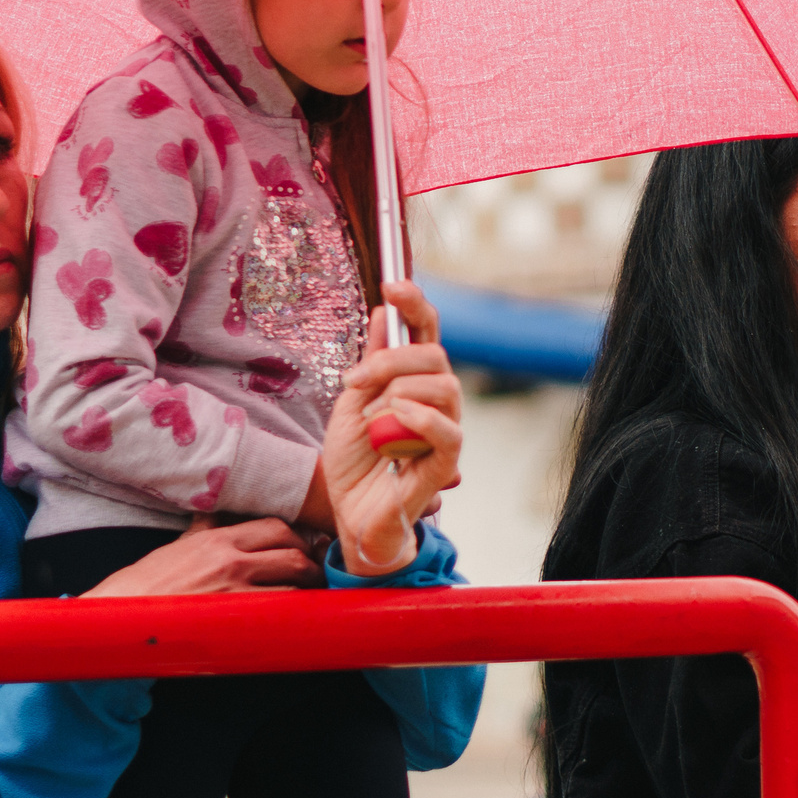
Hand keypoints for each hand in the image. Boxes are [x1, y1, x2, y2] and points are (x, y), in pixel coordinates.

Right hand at [79, 515, 321, 596]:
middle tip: (315, 574)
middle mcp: (229, 559)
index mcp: (216, 539)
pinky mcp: (232, 620)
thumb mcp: (176, 548)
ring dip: (308, 591)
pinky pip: (279, 613)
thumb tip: (219, 516)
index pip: (275, 527)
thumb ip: (203, 531)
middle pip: (291, 551)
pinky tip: (297, 620)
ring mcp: (233, 590)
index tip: (303, 548)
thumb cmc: (143, 587)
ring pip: (292, 582)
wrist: (115, 619)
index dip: (297, 538)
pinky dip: (293, 614)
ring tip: (311, 599)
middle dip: (310, 563)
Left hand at [321, 279, 463, 576]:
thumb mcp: (350, 402)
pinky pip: (447, 428)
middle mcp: (434, 399)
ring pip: (444, 385)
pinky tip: (393, 423)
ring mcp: (443, 428)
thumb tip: (381, 314)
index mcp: (412, 380)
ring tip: (370, 418)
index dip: (415, 305)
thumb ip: (370, 363)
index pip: (425, 333)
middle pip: (434, 354)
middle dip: (392, 359)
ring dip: (399, 391)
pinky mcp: (446, 461)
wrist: (350, 513)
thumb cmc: (353, 462)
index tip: (393, 284)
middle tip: (356, 380)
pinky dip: (419, 418)